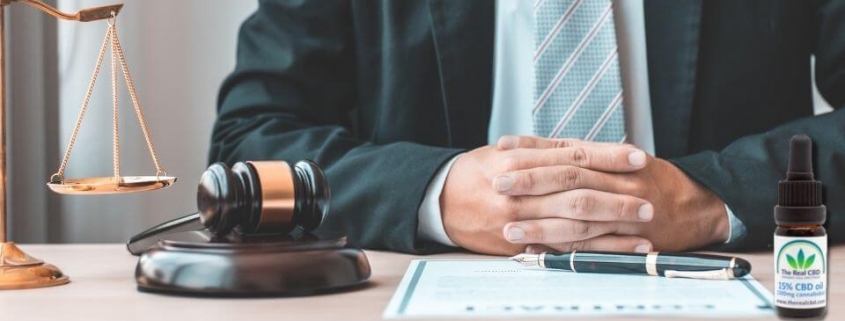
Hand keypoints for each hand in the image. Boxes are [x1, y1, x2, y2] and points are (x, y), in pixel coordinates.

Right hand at [440, 140, 654, 255]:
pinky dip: (594, 250)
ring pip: (574, 225)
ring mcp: (521, 219)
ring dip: (613, 229)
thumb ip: (544, 150)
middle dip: (617, 197)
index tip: (638, 157)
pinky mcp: (520, 243)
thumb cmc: (477, 173)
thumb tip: (586, 149)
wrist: (440, 202)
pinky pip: (562, 249)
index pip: (573, 156)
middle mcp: (522, 190)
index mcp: (521, 161)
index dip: (608, 157)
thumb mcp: (505, 152)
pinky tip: (619, 251)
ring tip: (644, 230)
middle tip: (649, 201)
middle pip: (579, 192)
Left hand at [496, 136, 729, 252]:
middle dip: (530, 181)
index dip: (532, 149)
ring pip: (577, 213)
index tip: (501, 149)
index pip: (566, 149)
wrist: (701, 205)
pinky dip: (564, 247)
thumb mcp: (624, 160)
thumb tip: (542, 152)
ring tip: (508, 226)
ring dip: (540, 222)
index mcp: (612, 158)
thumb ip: (588, 157)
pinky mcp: (630, 238)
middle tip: (498, 183)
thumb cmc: (656, 181)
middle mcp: (617, 179)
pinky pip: (593, 244)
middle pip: (568, 176)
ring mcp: (625, 209)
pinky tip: (538, 250)